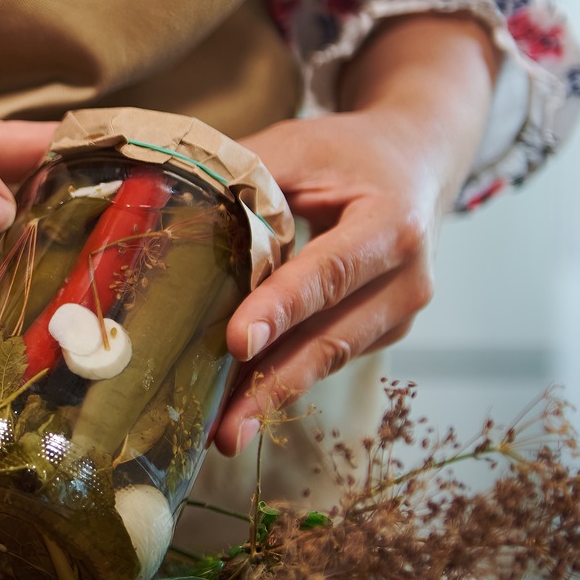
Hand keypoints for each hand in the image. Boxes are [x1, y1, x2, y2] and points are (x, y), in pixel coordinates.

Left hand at [212, 14, 499, 454]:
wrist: (415, 160)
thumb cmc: (345, 153)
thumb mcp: (297, 147)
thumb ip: (243, 179)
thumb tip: (164, 205)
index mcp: (392, 222)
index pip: (329, 271)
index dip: (282, 308)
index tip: (239, 342)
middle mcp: (408, 278)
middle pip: (333, 337)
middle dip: (274, 382)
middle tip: (226, 425)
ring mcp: (400, 313)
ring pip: (329, 358)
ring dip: (273, 394)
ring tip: (225, 431)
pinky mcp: (383, 332)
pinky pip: (328, 357)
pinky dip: (282, 377)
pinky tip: (240, 402)